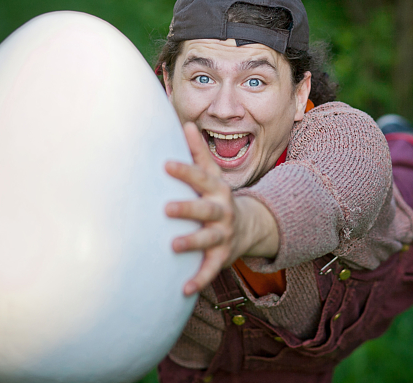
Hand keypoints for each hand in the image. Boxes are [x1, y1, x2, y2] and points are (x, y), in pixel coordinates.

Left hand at [165, 122, 278, 295]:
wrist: (247, 227)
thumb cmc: (217, 197)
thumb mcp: (212, 175)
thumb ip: (197, 152)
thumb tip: (184, 123)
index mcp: (217, 190)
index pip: (201, 178)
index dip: (185, 171)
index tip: (165, 164)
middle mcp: (222, 212)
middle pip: (205, 209)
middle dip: (187, 208)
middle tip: (166, 208)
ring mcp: (223, 235)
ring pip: (208, 239)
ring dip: (192, 243)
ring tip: (173, 246)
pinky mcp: (221, 256)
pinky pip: (211, 270)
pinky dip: (198, 280)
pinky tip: (183, 289)